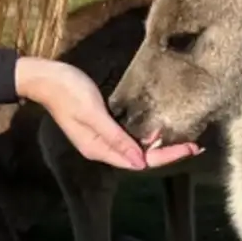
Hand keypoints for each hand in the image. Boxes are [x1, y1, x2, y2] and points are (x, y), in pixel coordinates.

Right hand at [15, 58, 201, 171]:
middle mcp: (102, 148)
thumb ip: (116, 138)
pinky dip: (144, 135)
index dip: (167, 156)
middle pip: (140, 157)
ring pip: (135, 148)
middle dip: (168, 153)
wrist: (45, 77)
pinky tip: (157, 129)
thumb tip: (139, 162)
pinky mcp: (101, 125)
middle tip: (196, 146)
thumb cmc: (68, 92)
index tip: (190, 149)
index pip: (140, 160)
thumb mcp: (94, 114)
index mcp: (99, 149)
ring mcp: (101, 138)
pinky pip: (128, 137)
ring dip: (157, 145)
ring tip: (182, 140)